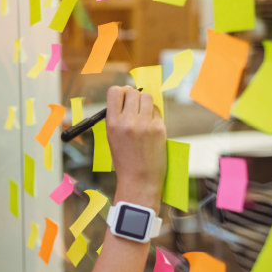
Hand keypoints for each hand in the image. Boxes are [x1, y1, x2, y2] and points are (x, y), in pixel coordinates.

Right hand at [105, 86, 166, 209]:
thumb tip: (127, 95)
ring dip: (145, 102)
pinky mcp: (159, 128)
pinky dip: (153, 114)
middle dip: (134, 96)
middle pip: (132, 92)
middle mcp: (128, 121)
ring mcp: (145, 124)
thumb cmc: (124, 160)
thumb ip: (117, 117)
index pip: (115, 92)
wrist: (139, 180)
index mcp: (112, 123)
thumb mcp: (111, 137)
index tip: (124, 96)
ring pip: (147, 97)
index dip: (120, 91)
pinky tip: (150, 125)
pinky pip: (157, 111)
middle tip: (135, 105)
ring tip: (143, 114)